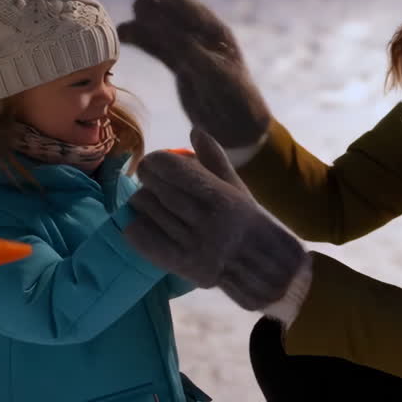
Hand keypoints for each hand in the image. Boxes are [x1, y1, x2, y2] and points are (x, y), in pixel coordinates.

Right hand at [118, 0, 269, 148]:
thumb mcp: (213, 72)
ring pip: (165, 34)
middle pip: (176, 19)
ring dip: (146, 27)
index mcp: (220, 35)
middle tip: (139, 3)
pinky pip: (160, 50)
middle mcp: (205, 40)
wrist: (238, 127)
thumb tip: (163, 27)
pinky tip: (126, 37)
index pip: (194, 12)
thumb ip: (187, 49)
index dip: (176, 0)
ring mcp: (192, 53)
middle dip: (158, 10)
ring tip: (123, 25)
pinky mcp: (182, 68)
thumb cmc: (234, 98)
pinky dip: (144, 42)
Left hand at [124, 129, 306, 309]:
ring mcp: (192, 245)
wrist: (264, 270)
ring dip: (143, 201)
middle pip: (156, 189)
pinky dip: (136, 225)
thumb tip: (196, 131)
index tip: (155, 162)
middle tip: (148, 177)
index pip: (173, 169)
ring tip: (152, 200)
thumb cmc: (249, 224)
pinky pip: (142, 237)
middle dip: (147, 178)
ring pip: (146, 211)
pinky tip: (144, 221)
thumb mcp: (237, 190)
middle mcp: (207, 221)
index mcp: (222, 197)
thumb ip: (215, 160)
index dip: (157, 161)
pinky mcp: (180, 265)